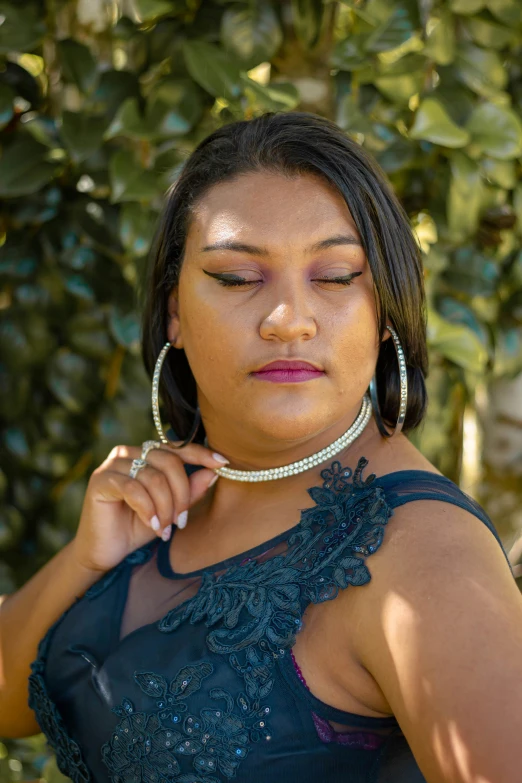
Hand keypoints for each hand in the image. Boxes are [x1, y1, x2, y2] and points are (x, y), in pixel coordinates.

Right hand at [70, 442, 227, 572]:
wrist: (105, 552)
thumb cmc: (137, 528)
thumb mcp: (171, 510)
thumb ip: (190, 491)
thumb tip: (215, 472)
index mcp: (146, 454)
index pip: (177, 448)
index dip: (200, 453)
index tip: (222, 463)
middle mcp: (128, 452)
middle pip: (169, 461)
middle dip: (181, 493)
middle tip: (182, 521)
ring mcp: (113, 464)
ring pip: (153, 477)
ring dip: (165, 506)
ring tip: (166, 528)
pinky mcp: (101, 480)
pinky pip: (133, 489)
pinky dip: (148, 509)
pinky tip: (153, 525)